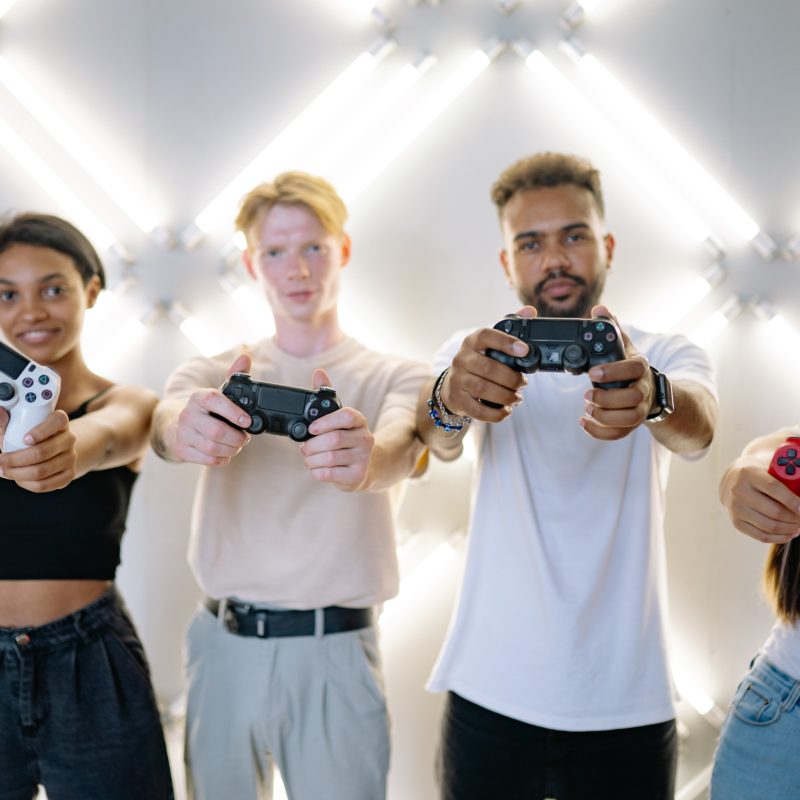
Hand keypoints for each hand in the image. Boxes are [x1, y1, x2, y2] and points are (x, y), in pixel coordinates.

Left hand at [0, 409, 76, 491]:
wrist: (53, 452)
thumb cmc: (29, 436)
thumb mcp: (19, 426)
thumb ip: (7, 421)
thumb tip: (0, 413)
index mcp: (60, 422)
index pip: (57, 421)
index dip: (41, 431)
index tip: (24, 439)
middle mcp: (69, 439)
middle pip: (43, 452)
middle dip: (15, 459)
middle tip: (0, 461)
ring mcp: (71, 458)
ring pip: (42, 471)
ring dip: (17, 474)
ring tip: (3, 471)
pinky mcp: (69, 475)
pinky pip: (45, 484)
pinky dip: (26, 484)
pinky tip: (18, 479)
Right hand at [171, 353, 252, 465]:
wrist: (175, 426)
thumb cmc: (205, 410)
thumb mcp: (218, 393)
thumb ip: (234, 376)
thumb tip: (245, 357)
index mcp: (198, 397)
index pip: (214, 400)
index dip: (232, 412)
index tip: (247, 421)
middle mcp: (188, 414)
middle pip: (216, 431)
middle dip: (237, 438)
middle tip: (245, 438)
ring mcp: (183, 433)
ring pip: (213, 447)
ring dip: (232, 449)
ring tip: (237, 445)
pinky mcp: (182, 449)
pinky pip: (207, 459)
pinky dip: (222, 459)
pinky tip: (226, 453)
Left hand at [299, 368, 374, 490]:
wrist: (366, 466)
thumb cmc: (346, 438)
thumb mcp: (338, 417)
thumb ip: (327, 394)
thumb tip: (319, 372)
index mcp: (359, 421)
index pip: (346, 416)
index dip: (326, 422)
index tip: (311, 428)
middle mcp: (365, 439)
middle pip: (334, 440)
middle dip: (312, 445)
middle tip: (304, 448)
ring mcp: (363, 459)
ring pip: (329, 458)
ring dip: (311, 459)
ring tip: (309, 458)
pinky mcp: (357, 476)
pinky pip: (329, 474)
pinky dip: (316, 471)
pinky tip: (317, 468)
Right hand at [440, 306, 533, 422]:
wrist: (452, 386)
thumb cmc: (478, 362)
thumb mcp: (490, 344)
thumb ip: (511, 327)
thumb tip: (530, 311)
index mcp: (472, 342)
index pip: (486, 336)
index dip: (506, 342)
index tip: (524, 350)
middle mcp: (462, 359)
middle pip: (488, 368)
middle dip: (511, 378)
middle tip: (523, 383)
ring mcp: (457, 379)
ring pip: (483, 389)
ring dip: (506, 395)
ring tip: (517, 397)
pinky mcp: (457, 399)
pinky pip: (477, 409)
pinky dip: (496, 413)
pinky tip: (506, 410)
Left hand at [579, 304, 653, 440]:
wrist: (650, 389)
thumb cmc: (629, 366)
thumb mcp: (624, 345)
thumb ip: (611, 328)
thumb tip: (599, 309)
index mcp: (640, 367)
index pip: (633, 369)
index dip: (613, 371)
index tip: (592, 373)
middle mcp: (643, 389)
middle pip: (632, 399)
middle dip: (607, 399)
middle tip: (586, 395)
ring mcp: (640, 408)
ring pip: (629, 419)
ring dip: (605, 417)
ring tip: (587, 409)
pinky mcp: (632, 423)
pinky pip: (620, 434)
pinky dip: (601, 432)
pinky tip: (584, 423)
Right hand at [721, 455, 799, 543]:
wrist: (733, 481)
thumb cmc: (761, 475)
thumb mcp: (771, 469)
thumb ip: (789, 478)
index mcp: (749, 473)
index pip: (773, 488)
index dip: (792, 500)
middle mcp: (739, 491)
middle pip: (774, 511)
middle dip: (796, 518)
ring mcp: (736, 508)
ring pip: (770, 526)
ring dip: (790, 528)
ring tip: (799, 525)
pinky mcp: (737, 522)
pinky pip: (762, 536)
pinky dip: (781, 538)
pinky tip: (791, 532)